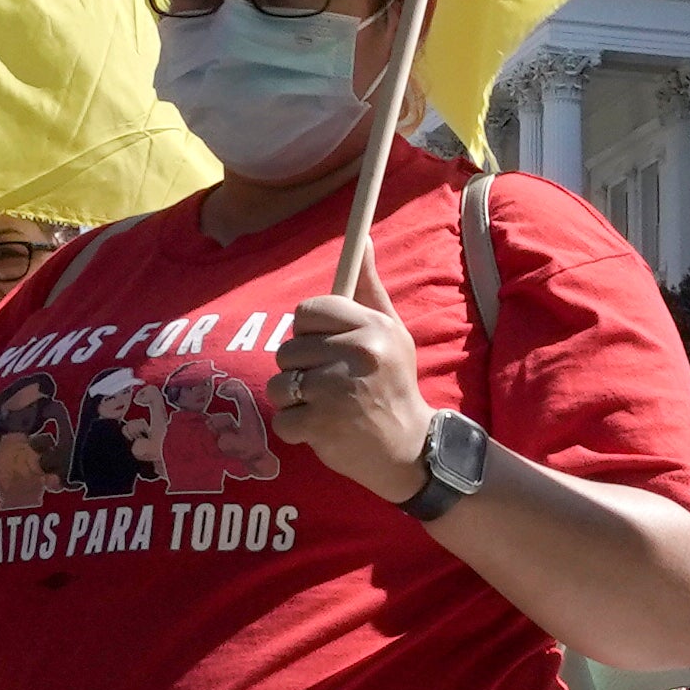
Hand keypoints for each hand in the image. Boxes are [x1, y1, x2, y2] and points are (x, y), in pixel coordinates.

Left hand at [263, 293, 437, 506]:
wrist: (409, 448)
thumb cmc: (394, 384)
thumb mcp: (392, 332)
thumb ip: (368, 289)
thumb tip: (364, 241)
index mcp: (371, 328)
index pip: (308, 312)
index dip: (309, 331)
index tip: (324, 347)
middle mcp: (356, 355)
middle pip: (289, 348)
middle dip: (302, 368)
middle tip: (330, 383)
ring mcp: (336, 392)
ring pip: (280, 383)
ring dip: (294, 399)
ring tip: (323, 405)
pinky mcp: (320, 425)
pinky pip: (282, 418)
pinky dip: (296, 428)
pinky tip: (322, 428)